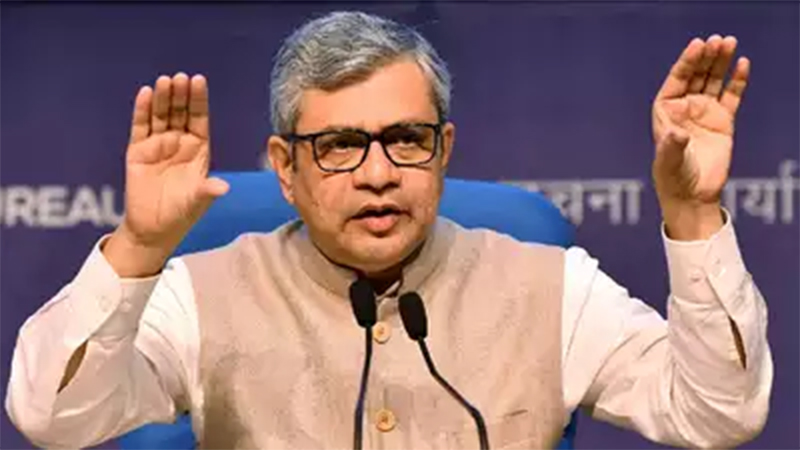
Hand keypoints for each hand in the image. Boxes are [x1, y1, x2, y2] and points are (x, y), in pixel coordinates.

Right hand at [105, 73, 228, 275]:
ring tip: (165, 81)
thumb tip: (224, 187)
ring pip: (160, 116)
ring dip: (162, 98)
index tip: (199, 80)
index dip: (199, 101)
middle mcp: (179, 143)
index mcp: (198, 150)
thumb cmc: (181, 214)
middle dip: (181, 95)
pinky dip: (142, 111)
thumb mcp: (197, 201)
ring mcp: (158, 145)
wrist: (154, 229)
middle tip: (181, 77)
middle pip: (180, 113)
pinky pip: (140, 127)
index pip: (200, 119)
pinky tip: (145, 93)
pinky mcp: (138, 152)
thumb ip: (207, 191)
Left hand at [651, 35, 748, 238]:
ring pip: (713, 80)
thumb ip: (672, 146)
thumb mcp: (669, 162)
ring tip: (730, 43)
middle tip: (718, 40)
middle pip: (696, 75)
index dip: (686, 62)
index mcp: (665, 111)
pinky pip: (731, 95)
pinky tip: (743, 64)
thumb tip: (676, 134)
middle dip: (706, 57)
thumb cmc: (673, 179)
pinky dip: (738, 80)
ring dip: (721, 62)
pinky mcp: (723, 121)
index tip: (697, 45)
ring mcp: (704, 112)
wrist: (692, 195)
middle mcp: (684, 108)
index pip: (676, 80)